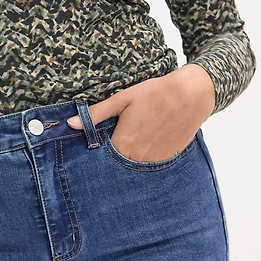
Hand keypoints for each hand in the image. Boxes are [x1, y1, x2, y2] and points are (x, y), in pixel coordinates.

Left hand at [65, 64, 215, 161]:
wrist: (190, 95)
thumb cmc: (154, 94)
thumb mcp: (121, 100)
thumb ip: (96, 114)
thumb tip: (70, 124)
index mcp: (124, 144)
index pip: (101, 160)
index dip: (94, 155)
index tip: (88, 151)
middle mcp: (138, 158)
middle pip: (117, 165)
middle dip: (110, 160)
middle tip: (107, 148)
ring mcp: (155, 161)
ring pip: (134, 167)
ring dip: (127, 160)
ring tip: (129, 143)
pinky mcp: (168, 159)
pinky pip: (150, 165)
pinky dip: (143, 159)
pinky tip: (144, 145)